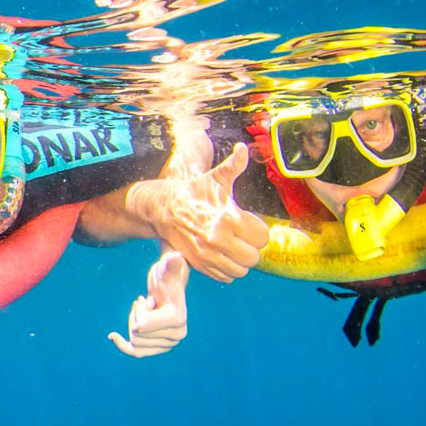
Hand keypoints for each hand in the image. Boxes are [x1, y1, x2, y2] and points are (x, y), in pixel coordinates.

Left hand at [108, 251, 189, 357]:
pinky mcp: (158, 349)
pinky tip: (112, 336)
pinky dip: (123, 346)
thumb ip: (171, 264)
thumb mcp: (166, 270)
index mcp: (178, 320)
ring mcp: (168, 345)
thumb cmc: (165, 278)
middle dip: (136, 316)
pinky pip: (136, 353)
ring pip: (134, 341)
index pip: (141, 325)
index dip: (139, 310)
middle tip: (147, 304)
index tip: (148, 299)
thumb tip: (175, 256)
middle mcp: (177, 335)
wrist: (167, 291)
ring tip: (144, 311)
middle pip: (137, 334)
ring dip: (133, 323)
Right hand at [131, 142, 268, 282]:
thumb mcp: (215, 178)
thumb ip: (234, 165)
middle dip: (251, 248)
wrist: (163, 208)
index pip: (262, 237)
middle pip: (253, 257)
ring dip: (240, 260)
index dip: (258, 231)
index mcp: (229, 218)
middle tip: (244, 238)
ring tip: (234, 247)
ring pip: (240, 270)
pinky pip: (225, 277)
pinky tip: (223, 255)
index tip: (250, 224)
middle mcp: (219, 239)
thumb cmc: (194, 192)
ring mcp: (208, 254)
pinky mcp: (199, 264)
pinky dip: (228, 270)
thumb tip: (244, 148)